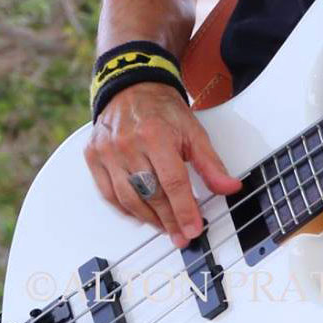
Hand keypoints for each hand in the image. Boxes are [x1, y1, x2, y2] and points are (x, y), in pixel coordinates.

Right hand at [84, 82, 242, 247]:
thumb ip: (211, 164)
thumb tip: (229, 187)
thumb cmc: (163, 110)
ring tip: (166, 227)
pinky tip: (142, 215)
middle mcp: (128, 144)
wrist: (133, 88)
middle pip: (150, 194)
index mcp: (155, 135)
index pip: (172, 182)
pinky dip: (126, 209)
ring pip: (128, 198)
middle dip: (169, 219)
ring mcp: (107, 152)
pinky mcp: (93, 157)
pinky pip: (108, 194)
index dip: (184, 209)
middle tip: (182, 234)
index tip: (193, 228)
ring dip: (149, 218)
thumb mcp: (194, 132)